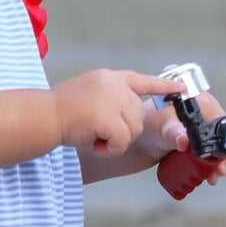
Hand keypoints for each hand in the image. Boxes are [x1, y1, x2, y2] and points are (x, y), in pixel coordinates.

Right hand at [53, 70, 177, 156]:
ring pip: (133, 131)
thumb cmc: (59, 111)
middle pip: (138, 116)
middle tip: (98, 133)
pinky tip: (94, 144)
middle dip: (122, 132)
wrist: (43, 116)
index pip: (142, 80)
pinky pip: (123, 142)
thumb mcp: (88, 94)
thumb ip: (109, 98)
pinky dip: (110, 149)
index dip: (163, 86)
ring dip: (115, 141)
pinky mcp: (109, 117)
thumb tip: (131, 114)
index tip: (182, 87)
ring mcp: (113, 99)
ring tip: (93, 136)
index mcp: (110, 77)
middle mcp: (115, 84)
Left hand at [151, 88, 225, 182]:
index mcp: (196, 101)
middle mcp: (200, 113)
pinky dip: (209, 164)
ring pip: (214, 145)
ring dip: (217, 162)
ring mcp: (196, 128)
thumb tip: (184, 140)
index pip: (218, 119)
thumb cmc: (146, 127)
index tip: (220, 157)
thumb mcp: (161, 129)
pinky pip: (207, 152)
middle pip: (219, 134)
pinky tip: (208, 174)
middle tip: (218, 170)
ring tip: (212, 177)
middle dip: (221, 155)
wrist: (135, 143)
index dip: (222, 139)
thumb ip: (172, 133)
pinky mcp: (193, 141)